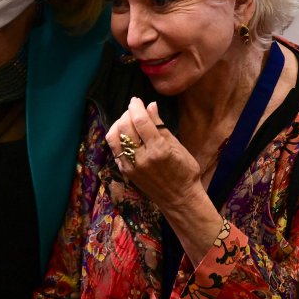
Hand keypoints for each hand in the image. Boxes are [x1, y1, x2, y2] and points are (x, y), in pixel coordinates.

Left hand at [104, 97, 204, 213]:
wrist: (179, 198)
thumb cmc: (184, 171)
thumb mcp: (177, 146)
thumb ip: (161, 126)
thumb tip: (150, 106)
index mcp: (159, 149)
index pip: (140, 121)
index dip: (136, 106)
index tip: (136, 100)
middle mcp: (142, 157)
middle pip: (125, 126)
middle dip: (127, 113)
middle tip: (134, 109)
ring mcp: (131, 166)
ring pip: (114, 137)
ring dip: (118, 124)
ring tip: (127, 120)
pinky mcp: (126, 171)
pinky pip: (114, 149)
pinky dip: (117, 137)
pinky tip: (126, 134)